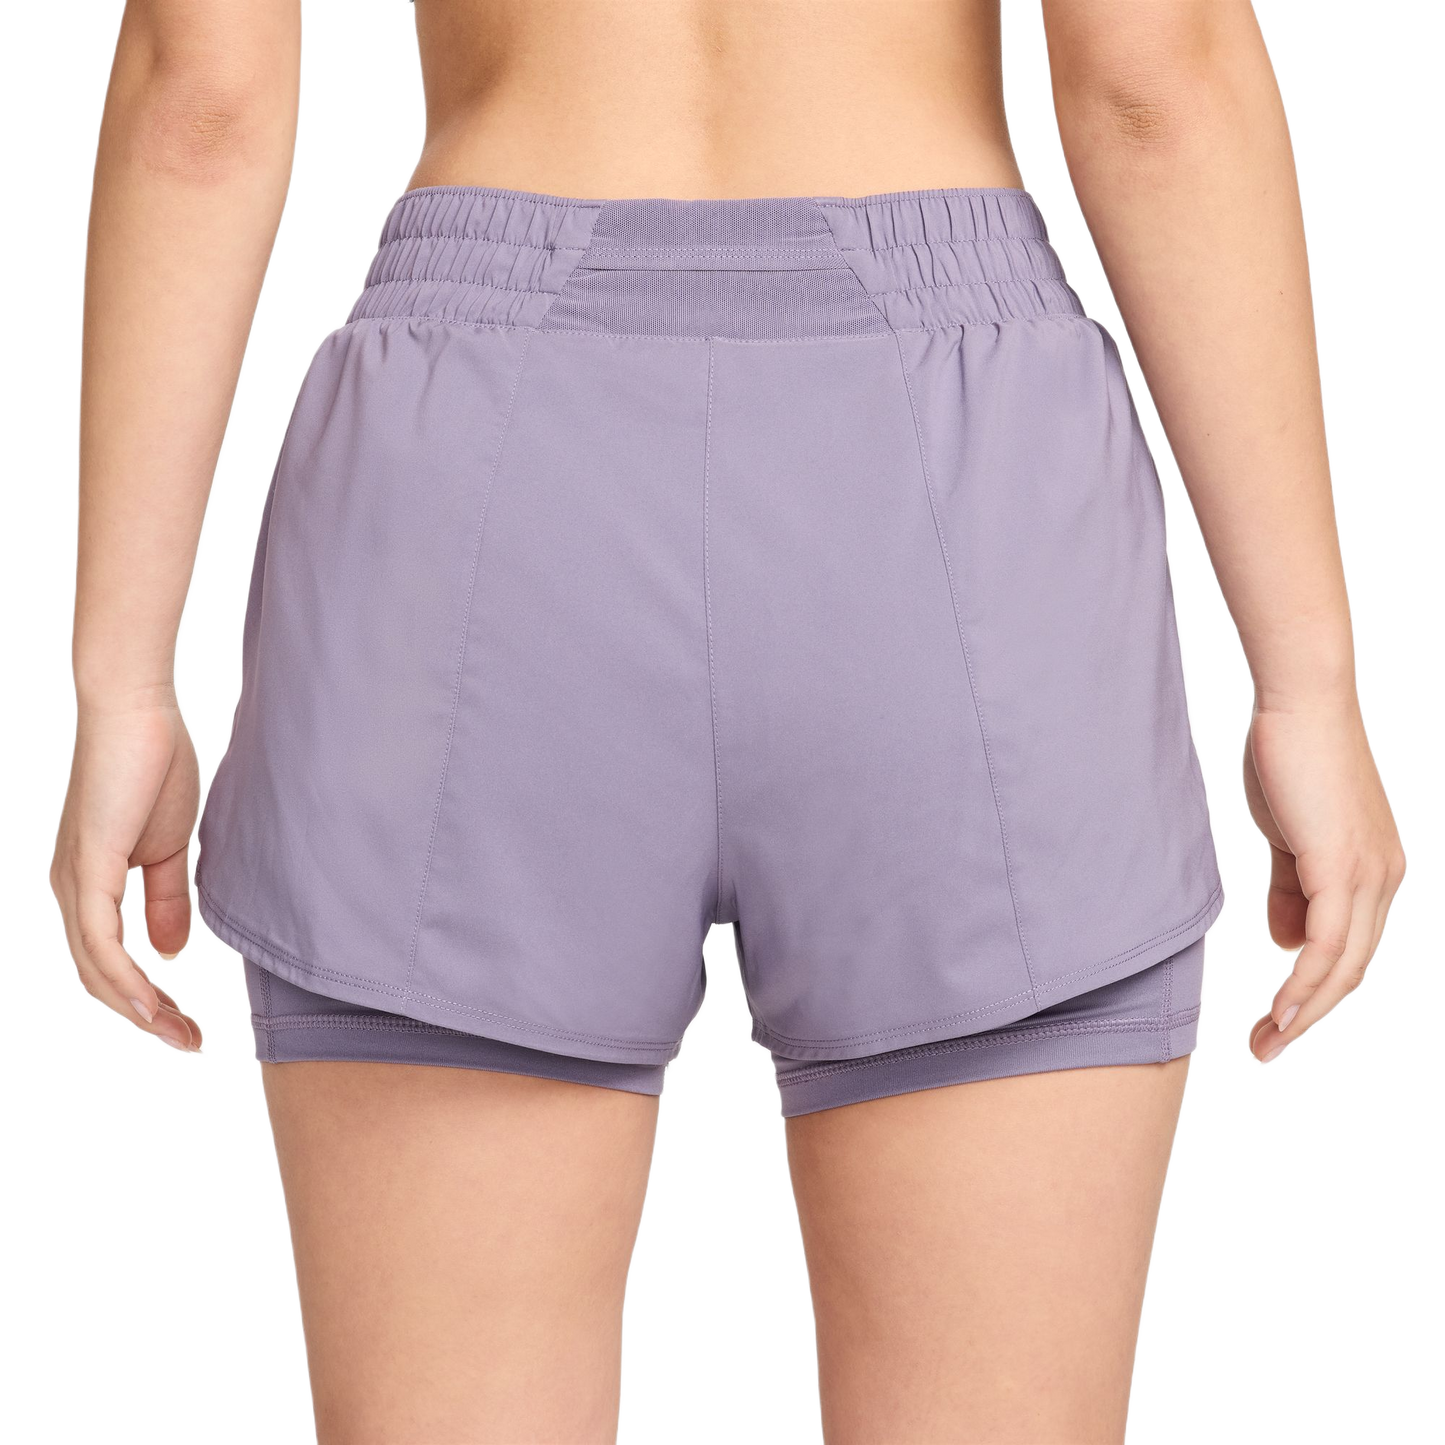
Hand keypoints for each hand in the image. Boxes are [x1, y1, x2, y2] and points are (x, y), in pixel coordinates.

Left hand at [47, 694, 205, 1053]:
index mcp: (88, 885)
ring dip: (141, 1011)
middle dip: (147, 1019)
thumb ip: (168, 900)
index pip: (109, 964)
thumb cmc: (151, 763)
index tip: (190, 1028)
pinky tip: (155, 1001)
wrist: (134, 708)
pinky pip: (100, 942)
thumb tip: (170, 953)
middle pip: (98, 981)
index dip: (148, 1002)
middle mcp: (69, 891)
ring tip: (184, 1035)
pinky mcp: (86, 868)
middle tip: (193, 1045)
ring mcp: (73, 882)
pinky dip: (126, 979)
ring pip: (97, 972)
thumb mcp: (169, 846)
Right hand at [1241, 697, 1406, 1065]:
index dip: (1312, 992)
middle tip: (1265, 1049)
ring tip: (1266, 1044)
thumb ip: (1291, 888)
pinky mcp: (1344, 868)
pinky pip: (1326, 944)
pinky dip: (1303, 984)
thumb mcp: (1288, 834)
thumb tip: (1289, 941)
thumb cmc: (1290, 754)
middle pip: (1350, 971)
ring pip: (1341, 967)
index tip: (1273, 1022)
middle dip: (1308, 1018)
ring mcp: (1369, 876)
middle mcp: (1384, 880)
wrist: (1302, 701)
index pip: (1347, 950)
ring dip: (1302, 1014)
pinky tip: (1281, 1012)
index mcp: (1373, 872)